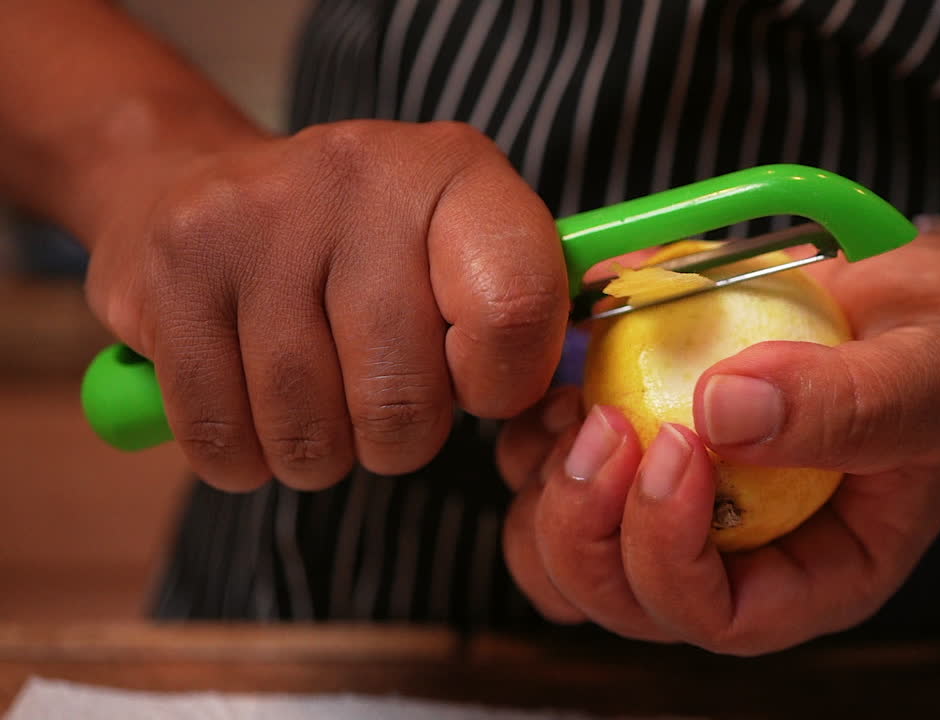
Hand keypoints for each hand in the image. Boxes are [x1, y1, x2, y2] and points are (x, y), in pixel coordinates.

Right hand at [84, 120, 568, 490]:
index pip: (516, 311)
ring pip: (311, 434)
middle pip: (405, 402)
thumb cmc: (367, 251)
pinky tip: (252, 405)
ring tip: (318, 395)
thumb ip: (523, 321)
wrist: (203, 183)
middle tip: (381, 396)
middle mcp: (361, 177)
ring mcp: (258, 217)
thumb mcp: (460, 252)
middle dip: (401, 438)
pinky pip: (223, 440)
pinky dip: (246, 458)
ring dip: (321, 452)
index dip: (501, 385)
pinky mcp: (175, 267)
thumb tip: (567, 416)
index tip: (476, 382)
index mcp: (459, 172)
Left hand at [497, 231, 939, 653]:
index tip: (676, 448)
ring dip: (547, 487)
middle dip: (588, 526)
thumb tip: (722, 412)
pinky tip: (564, 373)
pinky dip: (537, 433)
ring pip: (565, 553)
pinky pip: (552, 472)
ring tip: (575, 402)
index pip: (719, 619)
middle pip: (621, 599)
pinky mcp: (639, 448)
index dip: (672, 557)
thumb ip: (846, 404)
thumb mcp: (930, 375)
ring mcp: (679, 506)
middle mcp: (737, 557)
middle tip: (604, 424)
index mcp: (815, 574)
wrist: (915, 300)